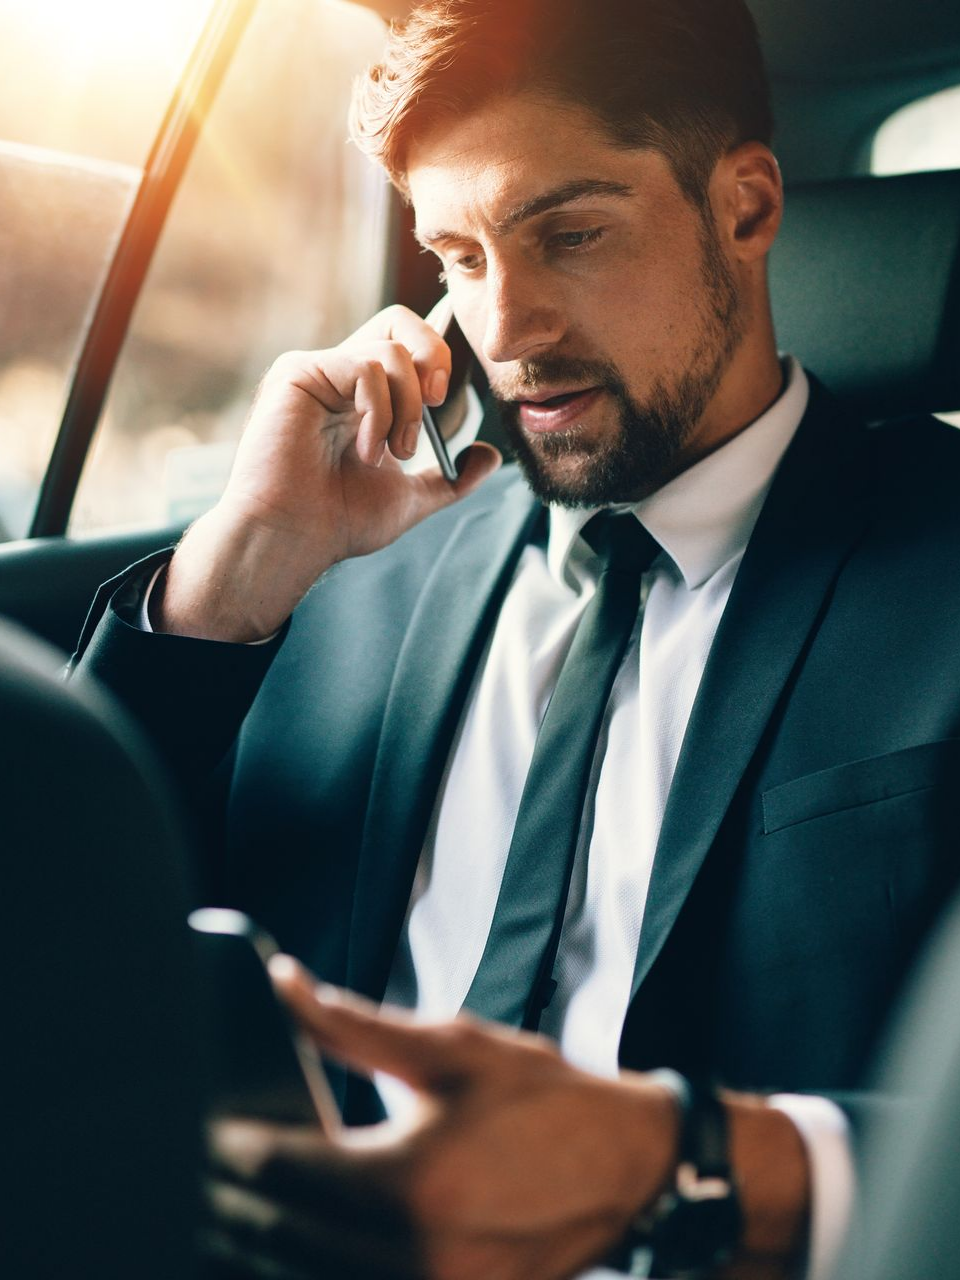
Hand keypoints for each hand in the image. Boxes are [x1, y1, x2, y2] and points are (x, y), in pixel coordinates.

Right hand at [156, 305, 500, 641]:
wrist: (293, 539)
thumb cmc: (337, 522)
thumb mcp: (409, 498)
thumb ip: (450, 478)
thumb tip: (490, 456)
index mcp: (361, 396)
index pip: (406, 344)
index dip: (436, 353)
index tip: (444, 396)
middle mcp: (337, 375)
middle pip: (400, 322)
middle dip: (434, 356)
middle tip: (436, 401)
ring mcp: (316, 370)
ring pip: (391, 351)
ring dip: (408, 407)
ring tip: (394, 452)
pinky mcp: (298, 373)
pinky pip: (364, 367)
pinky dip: (380, 411)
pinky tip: (366, 449)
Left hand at [205, 958, 678, 1279]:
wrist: (626, 1163)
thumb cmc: (543, 1097)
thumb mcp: (449, 1048)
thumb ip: (354, 1024)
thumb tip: (285, 985)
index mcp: (406, 1179)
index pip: (279, 1169)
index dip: (229, 1147)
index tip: (205, 1126)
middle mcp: (412, 1251)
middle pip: (278, 1236)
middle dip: (235, 1199)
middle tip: (210, 1164)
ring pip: (309, 1271)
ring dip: (270, 1238)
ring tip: (244, 1199)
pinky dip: (317, 1260)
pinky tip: (305, 1232)